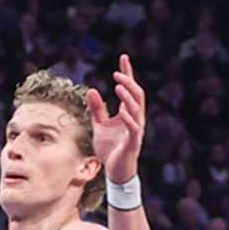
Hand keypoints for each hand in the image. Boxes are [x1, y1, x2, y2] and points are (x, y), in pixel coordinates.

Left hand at [92, 54, 145, 184]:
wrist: (115, 172)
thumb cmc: (110, 149)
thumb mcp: (99, 125)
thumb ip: (97, 109)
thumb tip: (92, 89)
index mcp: (127, 114)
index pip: (130, 90)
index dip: (127, 73)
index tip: (123, 57)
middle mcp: (135, 119)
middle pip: (137, 96)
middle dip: (129, 83)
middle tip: (117, 72)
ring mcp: (136, 131)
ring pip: (137, 110)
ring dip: (128, 97)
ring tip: (118, 85)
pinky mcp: (133, 143)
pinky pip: (134, 129)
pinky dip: (129, 119)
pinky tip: (123, 111)